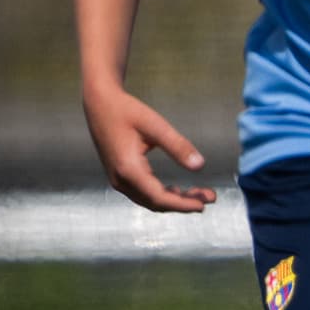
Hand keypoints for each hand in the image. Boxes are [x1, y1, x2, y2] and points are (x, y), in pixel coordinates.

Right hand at [84, 86, 214, 211]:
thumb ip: (178, 146)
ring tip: (200, 194)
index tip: (203, 204)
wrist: (99, 104)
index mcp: (128, 169)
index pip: (159, 197)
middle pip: (155, 203)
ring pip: (149, 200)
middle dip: (184, 203)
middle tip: (210, 197)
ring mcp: (117, 179)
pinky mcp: (119, 175)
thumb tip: (200, 166)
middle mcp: (120, 179)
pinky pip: (142, 193)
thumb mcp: (155, 125)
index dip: (183, 204)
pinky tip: (178, 190)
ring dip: (174, 200)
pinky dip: (162, 195)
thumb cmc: (126, 111)